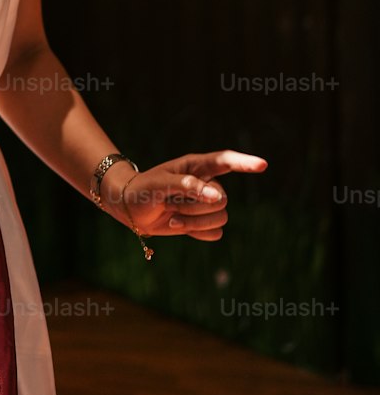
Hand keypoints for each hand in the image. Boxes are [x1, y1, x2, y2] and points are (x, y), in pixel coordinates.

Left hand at [116, 150, 267, 241]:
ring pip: (220, 218)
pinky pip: (215, 233)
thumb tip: (217, 197)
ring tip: (173, 214)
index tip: (263, 165)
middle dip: (197, 207)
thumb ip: (188, 186)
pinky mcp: (203, 222)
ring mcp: (206, 203)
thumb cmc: (143, 189)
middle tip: (172, 202)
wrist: (132, 209)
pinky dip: (197, 233)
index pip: (225, 161)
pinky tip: (179, 224)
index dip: (245, 163)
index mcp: (196, 166)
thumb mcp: (160, 184)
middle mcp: (206, 183)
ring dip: (195, 222)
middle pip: (223, 199)